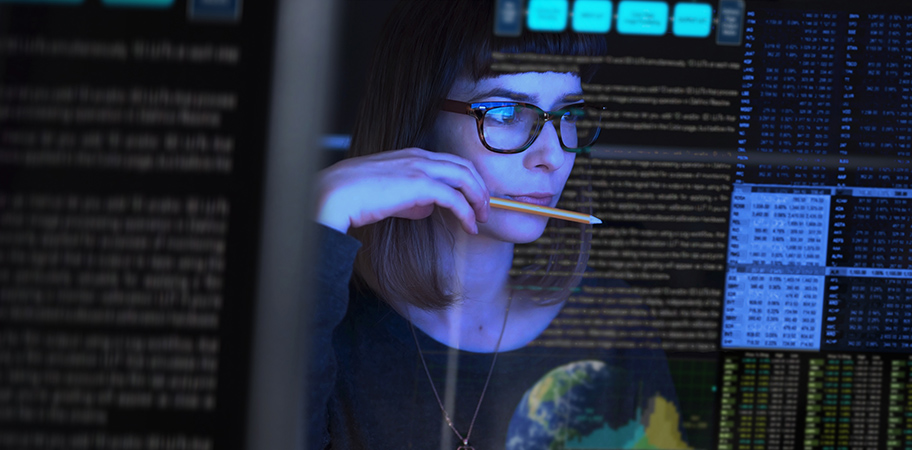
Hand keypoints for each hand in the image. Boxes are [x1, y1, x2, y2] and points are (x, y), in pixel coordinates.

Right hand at [316, 148, 489, 234]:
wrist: (337, 194)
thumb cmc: (356, 196)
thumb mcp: (389, 194)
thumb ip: (411, 198)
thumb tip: (427, 209)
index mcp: (412, 155)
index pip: (451, 163)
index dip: (468, 181)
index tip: (474, 200)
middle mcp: (420, 157)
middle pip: (465, 167)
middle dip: (480, 189)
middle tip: (485, 210)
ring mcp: (421, 168)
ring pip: (465, 178)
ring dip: (479, 199)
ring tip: (481, 219)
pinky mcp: (420, 185)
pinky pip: (455, 198)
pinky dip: (467, 212)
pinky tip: (469, 227)